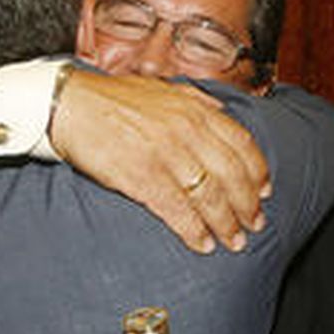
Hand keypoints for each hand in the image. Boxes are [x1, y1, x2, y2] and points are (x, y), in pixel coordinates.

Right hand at [50, 73, 269, 254]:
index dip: (258, 172)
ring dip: (226, 224)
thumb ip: (195, 101)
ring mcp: (166, 154)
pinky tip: (202, 245)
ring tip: (233, 242)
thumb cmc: (112, 98)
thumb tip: (220, 113)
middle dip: (248, 205)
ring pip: (210, 196)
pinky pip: (178, 211)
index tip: (264, 191)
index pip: (242, 144)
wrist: (69, 105)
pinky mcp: (142, 177)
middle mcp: (186, 130)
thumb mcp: (162, 89)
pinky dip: (194, 231)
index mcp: (195, 108)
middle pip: (232, 175)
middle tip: (255, 225)